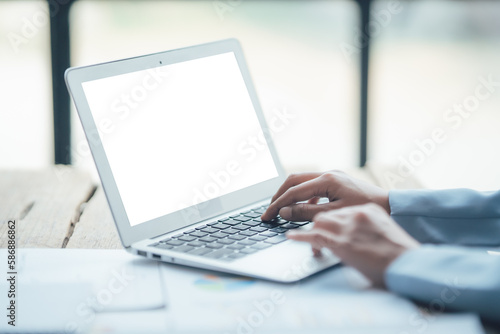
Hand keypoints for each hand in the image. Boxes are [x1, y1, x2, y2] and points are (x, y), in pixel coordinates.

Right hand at [261, 171, 389, 221]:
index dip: (278, 205)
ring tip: (280, 209)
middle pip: (293, 180)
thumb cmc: (365, 210)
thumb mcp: (334, 214)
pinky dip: (303, 197)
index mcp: (327, 179)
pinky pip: (312, 186)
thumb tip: (285, 212)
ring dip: (289, 194)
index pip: (293, 191)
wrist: (390, 206)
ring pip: (301, 181)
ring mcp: (332, 176)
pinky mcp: (335, 181)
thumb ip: (307, 213)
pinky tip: (301, 209)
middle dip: (279, 195)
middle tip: (269, 210)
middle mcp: (328, 173)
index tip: (267, 216)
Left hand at [287, 203, 419, 286]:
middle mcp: (356, 213)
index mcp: (367, 209)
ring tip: (298, 235)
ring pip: (318, 221)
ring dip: (310, 230)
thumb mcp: (382, 231)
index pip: (338, 207)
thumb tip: (351, 231)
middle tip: (300, 221)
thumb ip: (365, 225)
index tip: (317, 217)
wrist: (409, 264)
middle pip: (325, 211)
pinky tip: (291, 236)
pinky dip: (300, 236)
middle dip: (309, 215)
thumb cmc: (398, 252)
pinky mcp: (342, 242)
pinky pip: (314, 236)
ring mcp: (348, 226)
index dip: (325, 213)